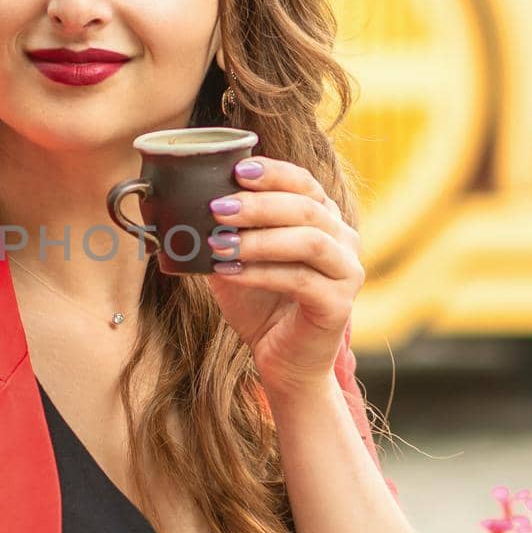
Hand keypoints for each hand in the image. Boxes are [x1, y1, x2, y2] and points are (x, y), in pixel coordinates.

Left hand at [202, 155, 363, 394]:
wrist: (281, 362)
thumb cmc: (260, 307)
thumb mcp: (237, 261)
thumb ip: (223, 233)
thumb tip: (184, 206)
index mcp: (324, 220)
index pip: (304, 184)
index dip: (273, 173)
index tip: (236, 170)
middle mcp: (343, 240)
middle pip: (305, 208)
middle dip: (258, 204)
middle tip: (218, 207)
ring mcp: (347, 272)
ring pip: (308, 241)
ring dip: (259, 238)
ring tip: (220, 243)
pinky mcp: (339, 304)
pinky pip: (300, 279)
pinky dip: (260, 273)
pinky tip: (228, 273)